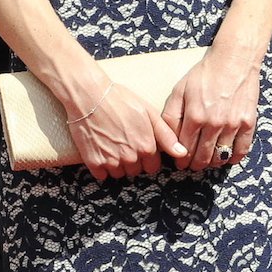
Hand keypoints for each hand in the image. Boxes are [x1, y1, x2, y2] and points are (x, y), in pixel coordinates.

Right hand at [69, 79, 187, 181]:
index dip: (147, 156)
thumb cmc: (120, 100)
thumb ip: (166, 136)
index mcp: (146, 147)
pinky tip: (101, 150)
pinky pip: (102, 175)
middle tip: (124, 142)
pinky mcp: (94, 162)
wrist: (89, 96)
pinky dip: (101, 166)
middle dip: (133, 160)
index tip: (139, 145)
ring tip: (112, 144)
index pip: (152, 166)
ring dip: (117, 164)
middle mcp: (130, 158)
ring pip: (119, 173)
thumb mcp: (149, 113)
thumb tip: (182, 153)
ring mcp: (111, 161)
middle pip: (136, 170)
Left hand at [162, 45, 260, 171]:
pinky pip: (241, 150)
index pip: (185, 149)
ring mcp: (233, 124)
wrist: (234, 60)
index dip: (181, 160)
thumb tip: (167, 139)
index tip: (181, 164)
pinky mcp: (248, 122)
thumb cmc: (204, 74)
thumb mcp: (179, 90)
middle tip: (193, 165)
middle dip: (195, 164)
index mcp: (194, 116)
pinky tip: (227, 156)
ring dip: (212, 162)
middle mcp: (214, 123)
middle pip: (203, 157)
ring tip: (208, 160)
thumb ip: (171, 116)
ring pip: (220, 156)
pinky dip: (233, 157)